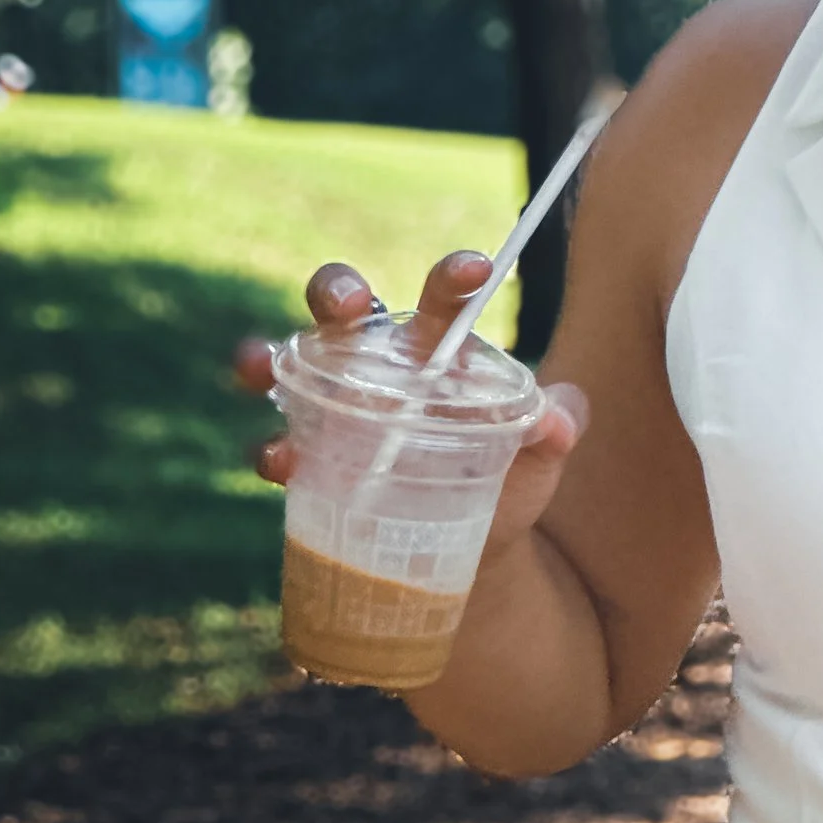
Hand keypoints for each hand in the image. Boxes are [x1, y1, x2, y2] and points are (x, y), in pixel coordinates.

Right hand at [234, 254, 588, 560]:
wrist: (469, 554)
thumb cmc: (505, 484)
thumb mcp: (537, 459)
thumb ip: (554, 429)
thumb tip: (561, 418)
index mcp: (438, 353)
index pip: (441, 302)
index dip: (452, 278)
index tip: (477, 269)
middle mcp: (380, 370)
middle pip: (344, 310)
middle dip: (334, 291)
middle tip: (344, 303)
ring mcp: (337, 414)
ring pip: (291, 366)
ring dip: (269, 358)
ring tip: (262, 364)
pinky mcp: (312, 467)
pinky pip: (277, 446)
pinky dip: (271, 448)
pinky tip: (281, 459)